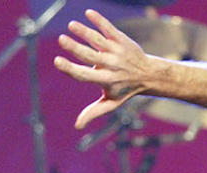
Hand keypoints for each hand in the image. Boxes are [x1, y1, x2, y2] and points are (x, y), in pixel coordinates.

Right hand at [53, 9, 153, 128]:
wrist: (149, 74)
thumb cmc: (125, 89)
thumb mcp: (111, 102)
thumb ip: (93, 112)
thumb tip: (77, 126)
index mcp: (104, 80)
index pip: (84, 75)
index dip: (70, 68)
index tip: (57, 61)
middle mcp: (110, 65)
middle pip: (89, 55)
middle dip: (75, 47)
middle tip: (62, 39)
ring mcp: (116, 51)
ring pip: (98, 40)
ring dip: (84, 31)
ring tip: (71, 25)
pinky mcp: (121, 40)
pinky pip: (109, 28)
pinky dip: (99, 20)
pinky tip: (88, 13)